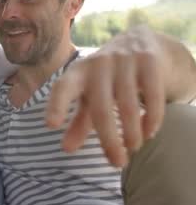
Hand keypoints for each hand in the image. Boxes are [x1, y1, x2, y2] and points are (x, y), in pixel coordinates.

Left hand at [46, 26, 163, 166]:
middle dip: (109, 139)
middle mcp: (98, 64)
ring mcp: (123, 60)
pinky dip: (152, 118)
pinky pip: (152, 96)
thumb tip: (66, 149)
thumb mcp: (89, 96)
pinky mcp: (149, 61)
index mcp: (77, 73)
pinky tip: (150, 132)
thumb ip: (78, 122)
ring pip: (128, 105)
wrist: (138, 41)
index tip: (51, 125)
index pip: (63, 88)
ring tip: (133, 148)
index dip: (57, 105)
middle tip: (117, 163)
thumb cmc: (105, 78)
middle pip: (101, 108)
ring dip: (132, 132)